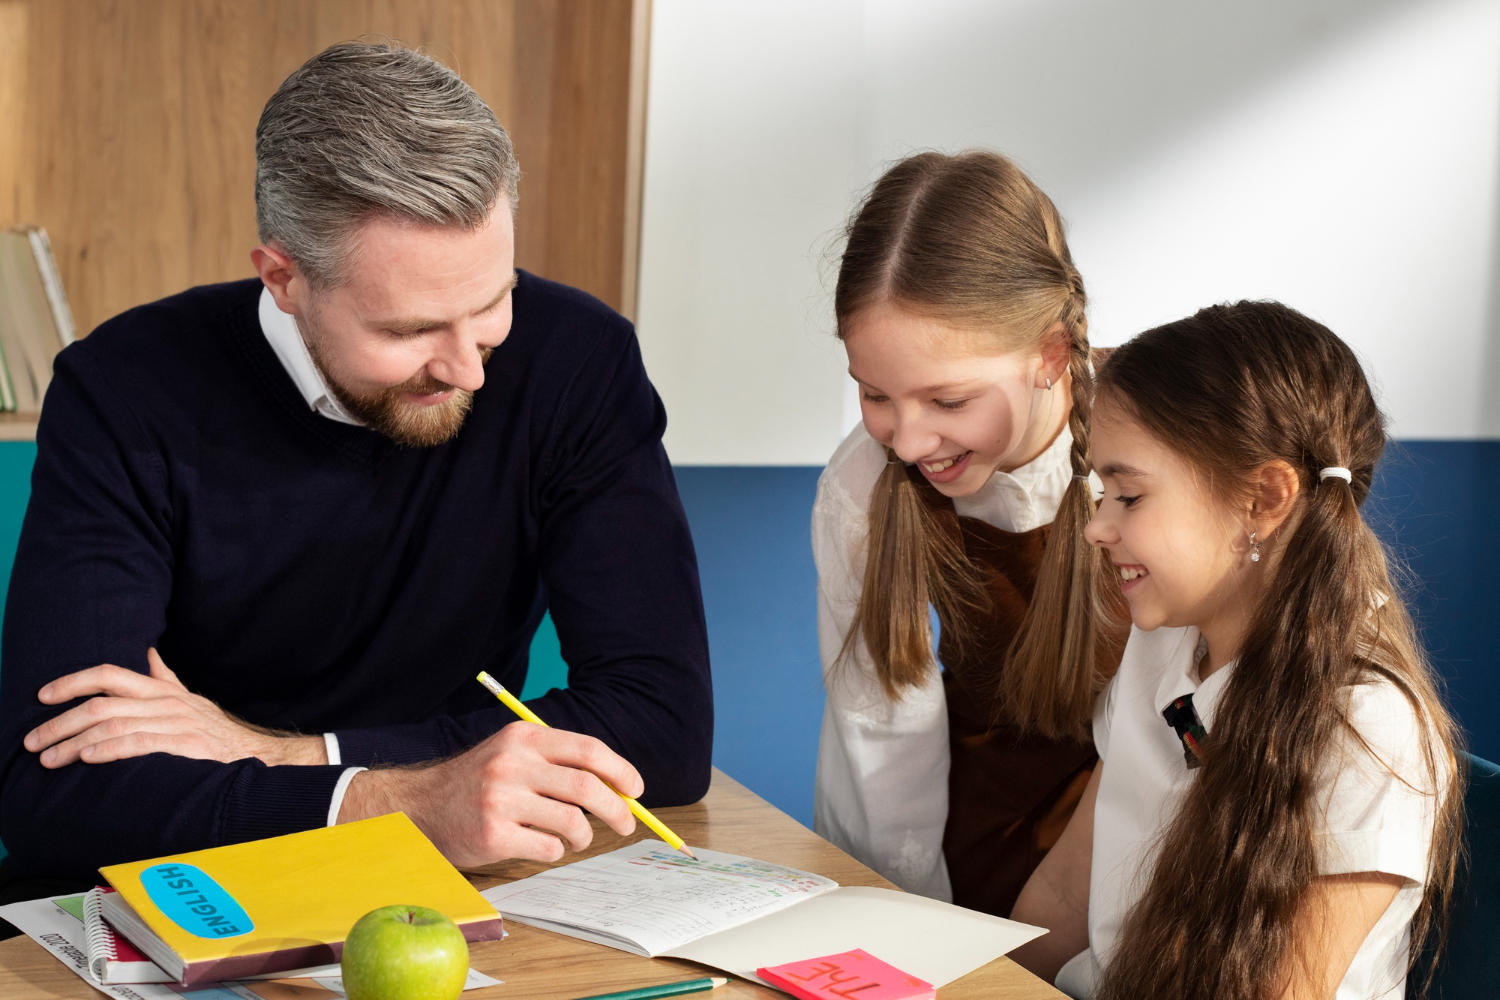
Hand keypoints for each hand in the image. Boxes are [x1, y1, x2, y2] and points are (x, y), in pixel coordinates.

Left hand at [24, 648, 326, 767]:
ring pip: (112, 724)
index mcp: (163, 689)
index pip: (110, 673)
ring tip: (49, 759)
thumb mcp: (191, 700)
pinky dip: (107, 749)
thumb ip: (166, 678)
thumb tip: (148, 651)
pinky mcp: (185, 746)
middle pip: (102, 702)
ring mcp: (177, 722)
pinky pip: (137, 743)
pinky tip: (87, 758)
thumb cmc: (217, 734)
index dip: (73, 681)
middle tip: (32, 742)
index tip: (42, 696)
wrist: (258, 757)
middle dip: (60, 721)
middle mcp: (167, 701)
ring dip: (74, 742)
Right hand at [338, 721, 642, 866]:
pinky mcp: (493, 835)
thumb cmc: (480, 783)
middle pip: (587, 788)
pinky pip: (548, 849)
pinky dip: (554, 851)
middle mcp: (512, 764)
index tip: (636, 790)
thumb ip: (559, 763)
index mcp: (523, 738)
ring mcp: (500, 800)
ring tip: (574, 837)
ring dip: (582, 835)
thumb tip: (620, 788)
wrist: (421, 808)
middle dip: (617, 810)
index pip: (588, 750)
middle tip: (626, 824)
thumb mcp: (513, 754)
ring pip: (572, 822)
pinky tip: (538, 844)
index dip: (620, 770)